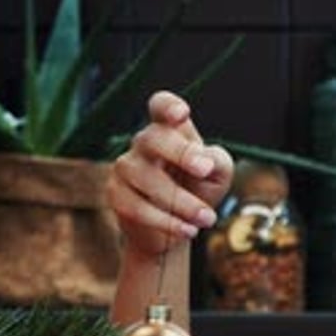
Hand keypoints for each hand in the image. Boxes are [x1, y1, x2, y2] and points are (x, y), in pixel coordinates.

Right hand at [107, 90, 233, 256]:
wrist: (178, 228)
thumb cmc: (199, 191)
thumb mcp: (218, 175)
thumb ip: (217, 161)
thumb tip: (203, 160)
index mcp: (169, 130)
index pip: (160, 106)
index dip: (168, 106)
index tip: (182, 114)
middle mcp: (143, 144)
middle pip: (152, 138)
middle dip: (180, 153)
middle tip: (205, 170)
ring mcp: (125, 168)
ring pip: (147, 178)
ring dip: (182, 201)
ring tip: (207, 218)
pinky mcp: (117, 196)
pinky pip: (137, 207)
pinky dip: (167, 221)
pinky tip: (188, 230)